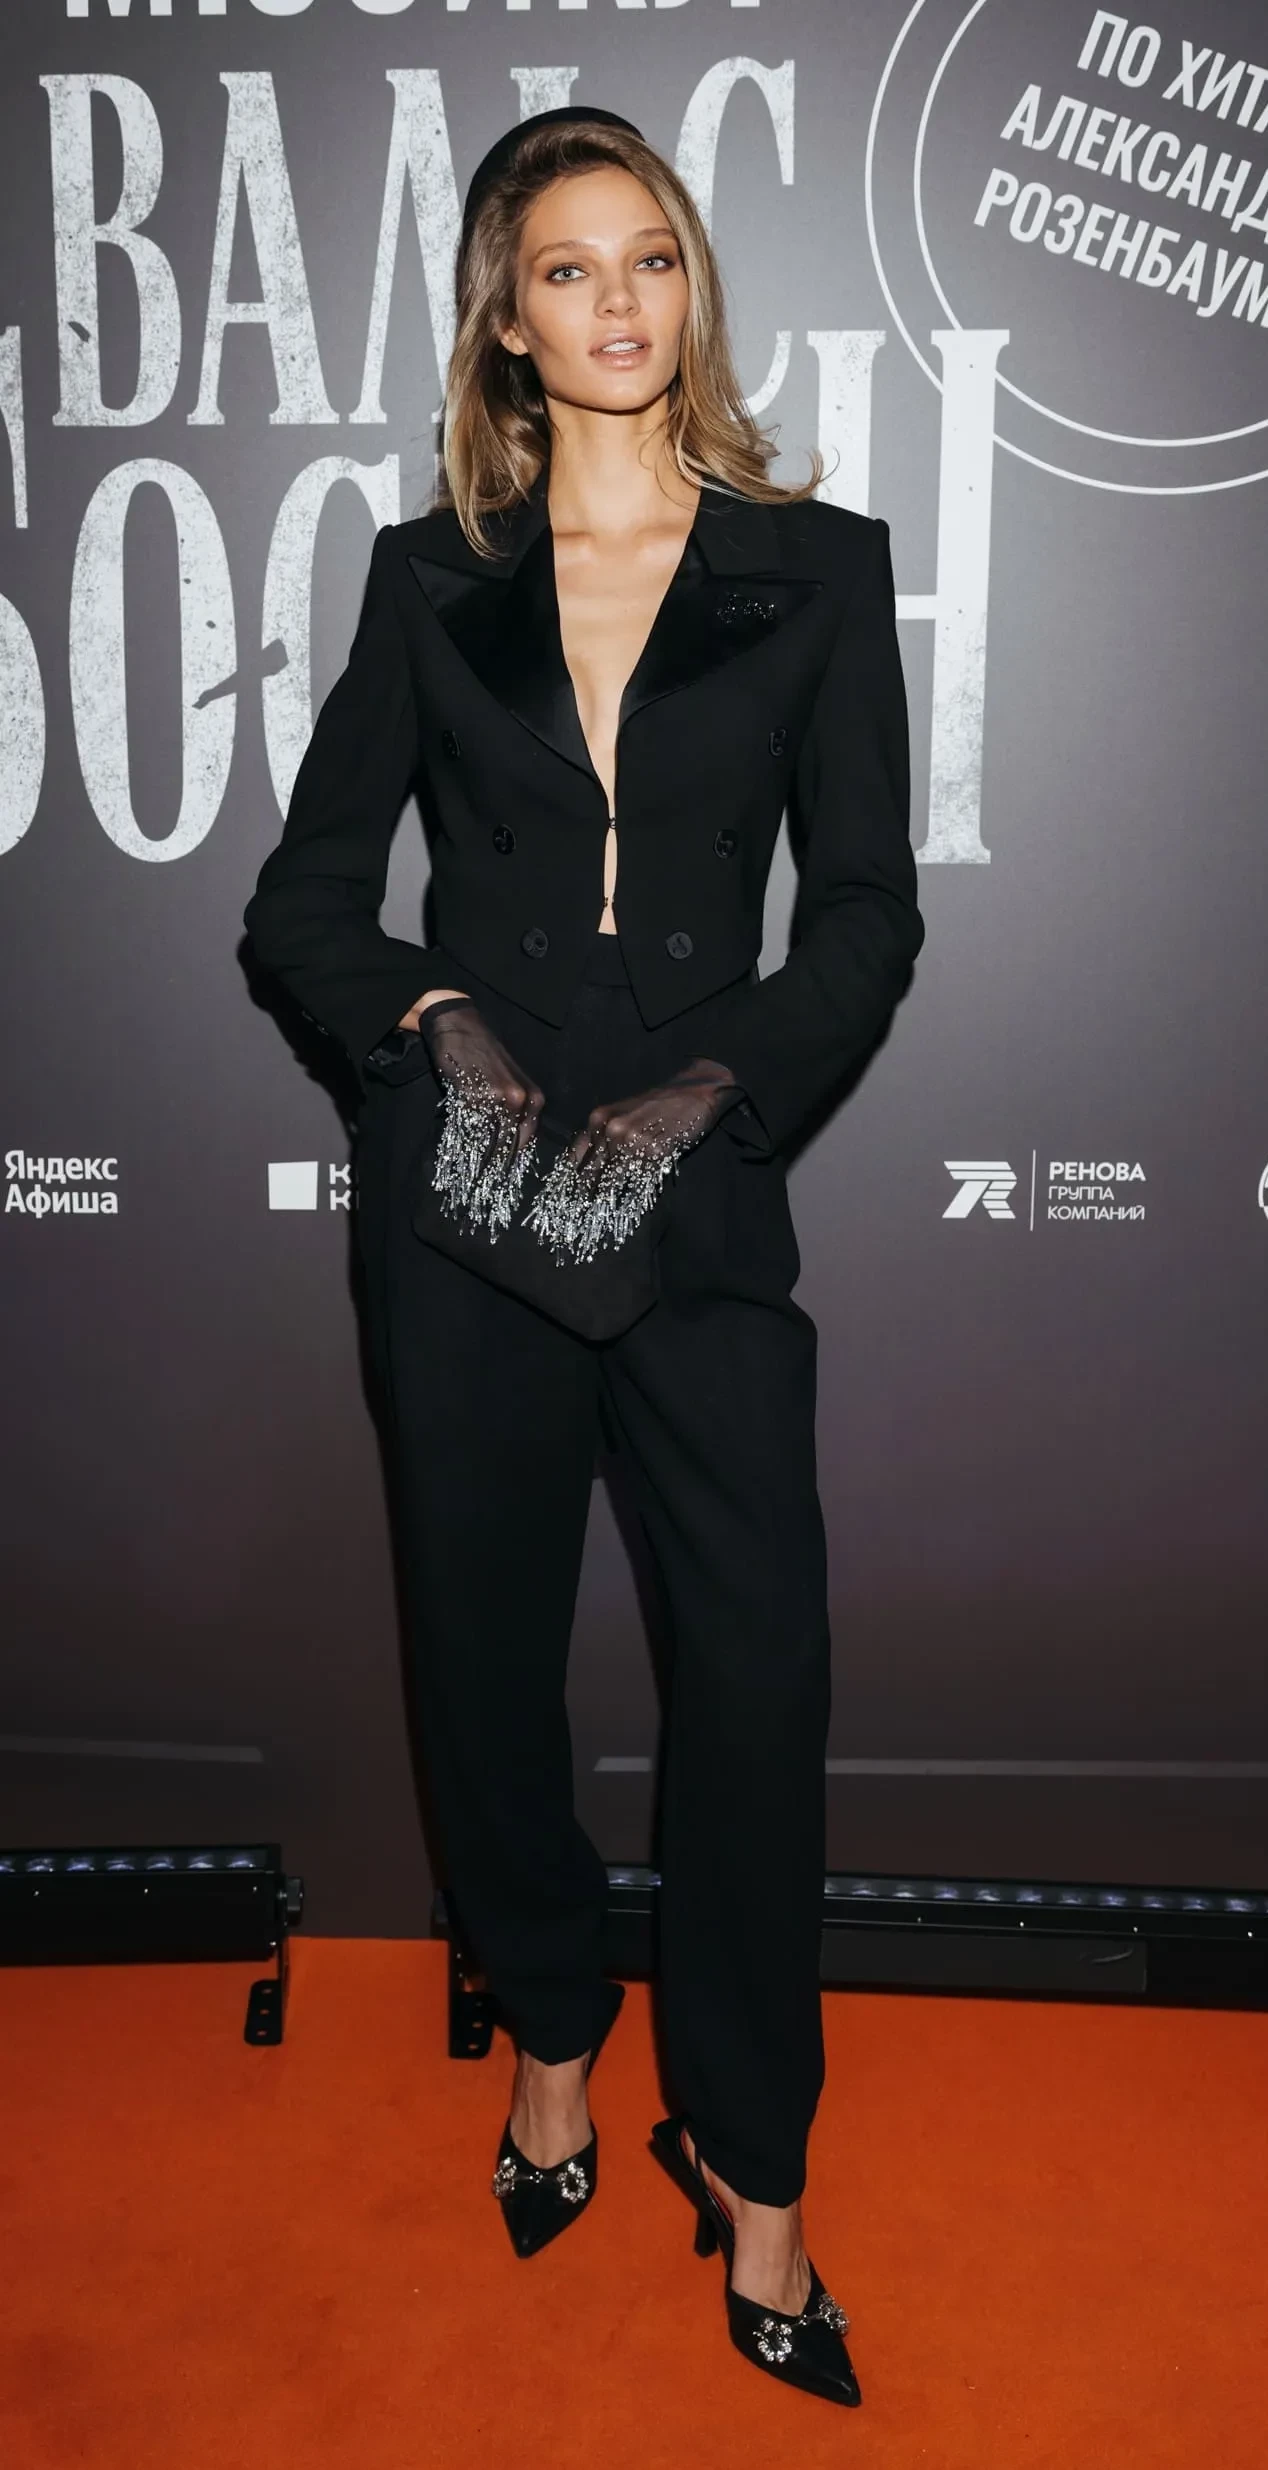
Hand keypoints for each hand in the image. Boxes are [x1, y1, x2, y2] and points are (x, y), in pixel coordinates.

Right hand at [418, 997, 544, 1239]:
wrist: (460, 1026)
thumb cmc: (483, 1059)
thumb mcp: (507, 1086)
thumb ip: (513, 1117)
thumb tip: (509, 1156)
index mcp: (534, 1101)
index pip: (526, 1147)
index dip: (514, 1174)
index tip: (507, 1198)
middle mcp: (521, 1101)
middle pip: (509, 1152)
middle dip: (497, 1182)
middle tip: (488, 1209)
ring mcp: (498, 1099)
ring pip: (488, 1146)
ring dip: (477, 1175)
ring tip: (469, 1198)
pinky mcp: (473, 1096)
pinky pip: (467, 1132)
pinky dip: (460, 1154)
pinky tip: (453, 1171)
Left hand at [522, 1058, 744, 1264]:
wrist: (694, 1093)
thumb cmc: (657, 1107)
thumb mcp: (622, 1115)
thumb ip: (602, 1138)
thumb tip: (581, 1169)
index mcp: (599, 1120)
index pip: (574, 1158)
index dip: (565, 1184)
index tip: (555, 1205)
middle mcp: (612, 1131)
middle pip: (588, 1175)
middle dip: (578, 1201)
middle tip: (568, 1224)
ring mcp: (633, 1142)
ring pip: (611, 1183)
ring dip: (602, 1207)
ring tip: (593, 1227)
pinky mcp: (656, 1154)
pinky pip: (639, 1185)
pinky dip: (632, 1202)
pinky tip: (627, 1216)